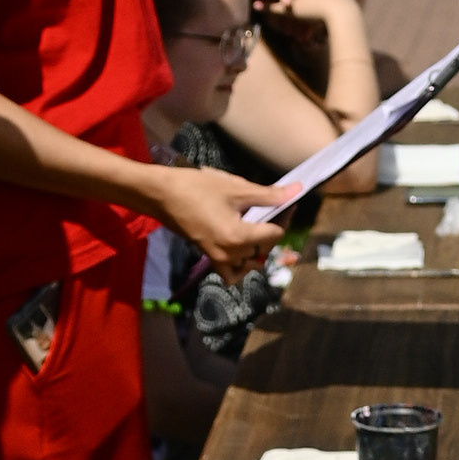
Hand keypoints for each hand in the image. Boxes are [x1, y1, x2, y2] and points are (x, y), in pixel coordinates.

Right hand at [158, 161, 289, 271]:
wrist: (161, 195)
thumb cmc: (197, 187)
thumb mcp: (236, 188)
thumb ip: (269, 195)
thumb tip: (297, 191)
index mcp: (238, 237)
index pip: (275, 234)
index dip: (284, 217)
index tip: (286, 202)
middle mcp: (230, 254)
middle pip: (265, 249)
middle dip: (272, 230)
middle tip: (272, 209)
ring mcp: (218, 259)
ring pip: (250, 264)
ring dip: (259, 248)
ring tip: (256, 226)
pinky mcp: (209, 257)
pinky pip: (231, 272)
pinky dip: (240, 265)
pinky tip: (242, 246)